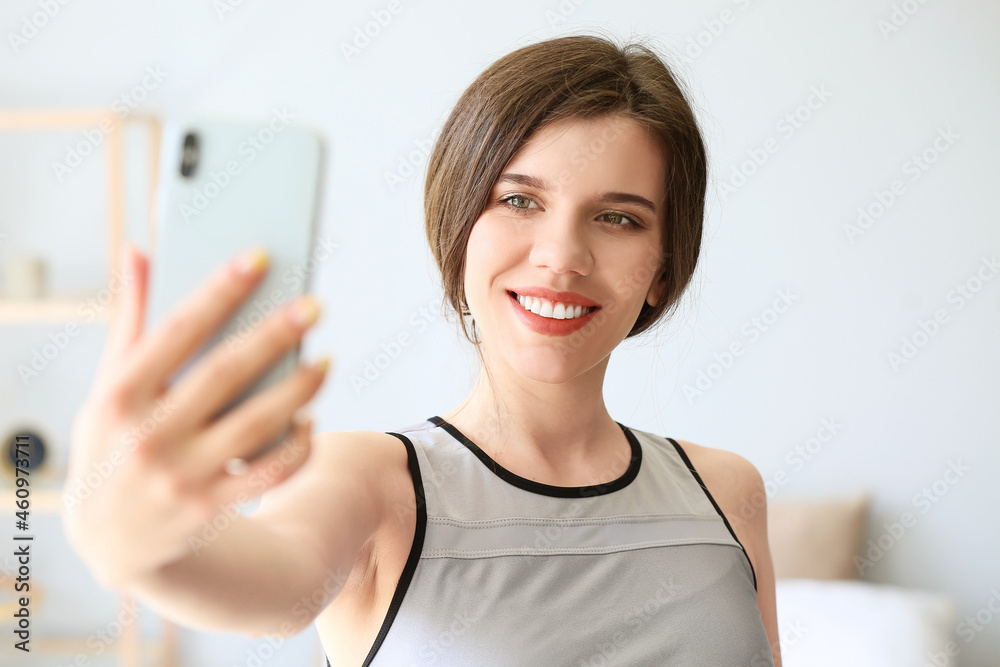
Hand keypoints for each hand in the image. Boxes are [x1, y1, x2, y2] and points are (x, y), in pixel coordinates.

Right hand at [60, 243, 330, 588]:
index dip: (218, 291)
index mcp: (119, 395)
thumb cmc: (112, 441)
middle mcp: (148, 435)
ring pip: (257, 424)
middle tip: (315, 305)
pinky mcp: (210, 505)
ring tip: (326, 362)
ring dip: (299, 390)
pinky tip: (311, 419)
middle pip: (226, 373)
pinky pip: (269, 473)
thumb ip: (129, 320)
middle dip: (275, 334)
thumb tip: (138, 250)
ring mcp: (181, 475)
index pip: (177, 331)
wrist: (107, 538)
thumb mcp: (107, 386)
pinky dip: (297, 447)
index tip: (258, 257)